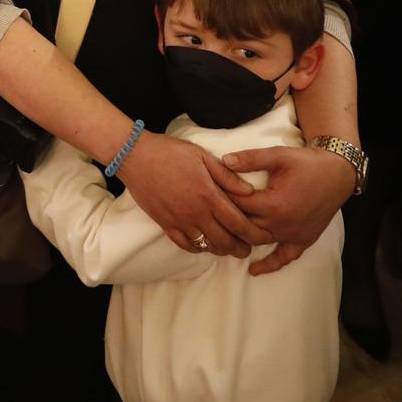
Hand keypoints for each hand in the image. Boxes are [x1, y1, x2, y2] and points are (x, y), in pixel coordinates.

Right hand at [115, 131, 264, 256]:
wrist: (135, 156)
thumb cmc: (170, 152)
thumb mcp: (202, 156)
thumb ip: (227, 176)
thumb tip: (249, 191)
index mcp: (208, 195)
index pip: (239, 223)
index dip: (255, 234)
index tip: (265, 237)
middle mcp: (195, 213)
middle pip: (226, 241)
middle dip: (242, 248)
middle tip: (250, 247)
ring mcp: (179, 221)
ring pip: (207, 246)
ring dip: (222, 250)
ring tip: (231, 247)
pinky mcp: (165, 224)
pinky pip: (185, 245)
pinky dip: (198, 248)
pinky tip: (205, 244)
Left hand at [223, 145, 356, 275]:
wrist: (337, 174)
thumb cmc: (307, 163)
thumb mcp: (278, 155)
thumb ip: (251, 159)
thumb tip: (224, 160)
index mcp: (273, 204)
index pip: (238, 204)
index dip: (222, 196)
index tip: (209, 190)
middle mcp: (281, 224)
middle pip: (245, 225)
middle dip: (228, 217)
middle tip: (211, 211)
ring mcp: (292, 235)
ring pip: (259, 241)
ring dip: (242, 237)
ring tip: (222, 235)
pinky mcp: (303, 240)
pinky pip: (285, 257)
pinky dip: (270, 264)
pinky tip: (254, 270)